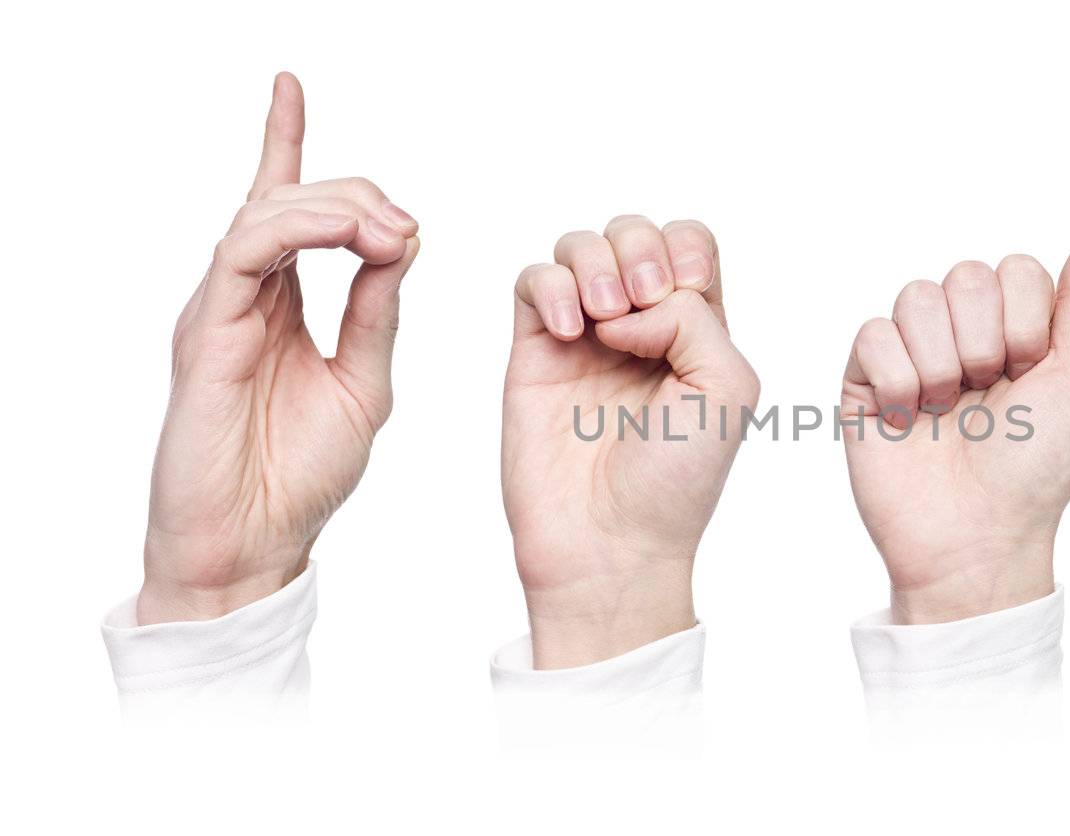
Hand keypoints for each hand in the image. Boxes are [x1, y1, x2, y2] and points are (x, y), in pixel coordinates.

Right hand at [139, 73, 420, 623]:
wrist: (254, 547)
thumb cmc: (301, 474)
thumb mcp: (364, 380)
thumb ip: (377, 312)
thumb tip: (400, 243)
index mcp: (278, 304)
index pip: (282, 208)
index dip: (285, 142)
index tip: (290, 85)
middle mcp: (243, 297)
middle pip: (288, 201)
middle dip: (355, 193)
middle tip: (405, 225)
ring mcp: (220, 311)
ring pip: (266, 214)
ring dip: (337, 207)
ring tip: (389, 229)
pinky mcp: (207, 333)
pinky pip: (245, 252)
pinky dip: (299, 230)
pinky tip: (350, 235)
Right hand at [503, 217, 757, 667]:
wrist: (610, 543)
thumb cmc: (677, 480)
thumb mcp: (728, 388)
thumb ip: (694, 319)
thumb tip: (628, 303)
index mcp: (696, 331)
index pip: (689, 244)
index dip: (684, 249)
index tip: (685, 291)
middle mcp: (641, 327)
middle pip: (634, 233)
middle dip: (638, 248)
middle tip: (639, 302)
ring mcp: (584, 337)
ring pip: (580, 248)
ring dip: (594, 263)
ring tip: (602, 318)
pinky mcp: (534, 354)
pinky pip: (531, 282)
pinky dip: (549, 288)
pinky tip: (568, 332)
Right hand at [841, 232, 1069, 623]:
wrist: (976, 537)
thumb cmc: (1036, 470)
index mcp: (1015, 328)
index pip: (1015, 269)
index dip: (1025, 322)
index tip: (1028, 376)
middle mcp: (961, 333)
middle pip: (965, 274)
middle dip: (984, 341)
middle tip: (986, 395)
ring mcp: (910, 353)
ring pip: (916, 297)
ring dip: (941, 362)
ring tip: (946, 410)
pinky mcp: (862, 379)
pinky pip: (871, 333)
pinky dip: (898, 379)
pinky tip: (909, 418)